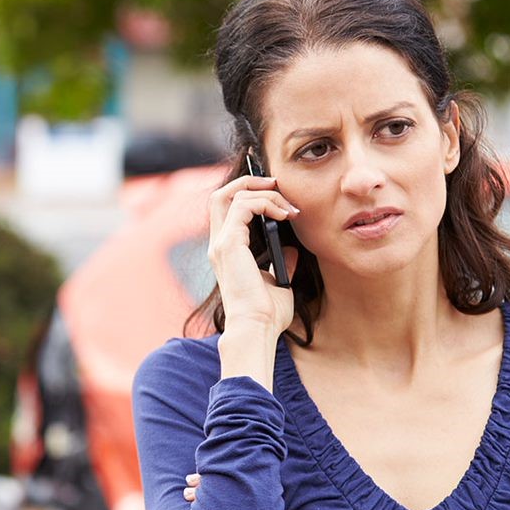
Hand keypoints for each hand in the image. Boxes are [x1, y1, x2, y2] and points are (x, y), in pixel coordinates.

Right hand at [206, 174, 299, 336]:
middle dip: (249, 181)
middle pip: (221, 195)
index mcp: (226, 251)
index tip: (277, 196)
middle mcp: (219, 244)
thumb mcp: (278, 282)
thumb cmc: (266, 314)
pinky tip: (285, 215)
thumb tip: (290, 249)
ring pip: (233, 195)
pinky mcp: (230, 244)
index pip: (226, 209)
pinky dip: (266, 203)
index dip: (248, 193)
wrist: (257, 328)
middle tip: (277, 185)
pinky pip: (244, 206)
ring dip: (264, 192)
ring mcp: (221, 243)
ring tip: (288, 206)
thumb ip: (280, 262)